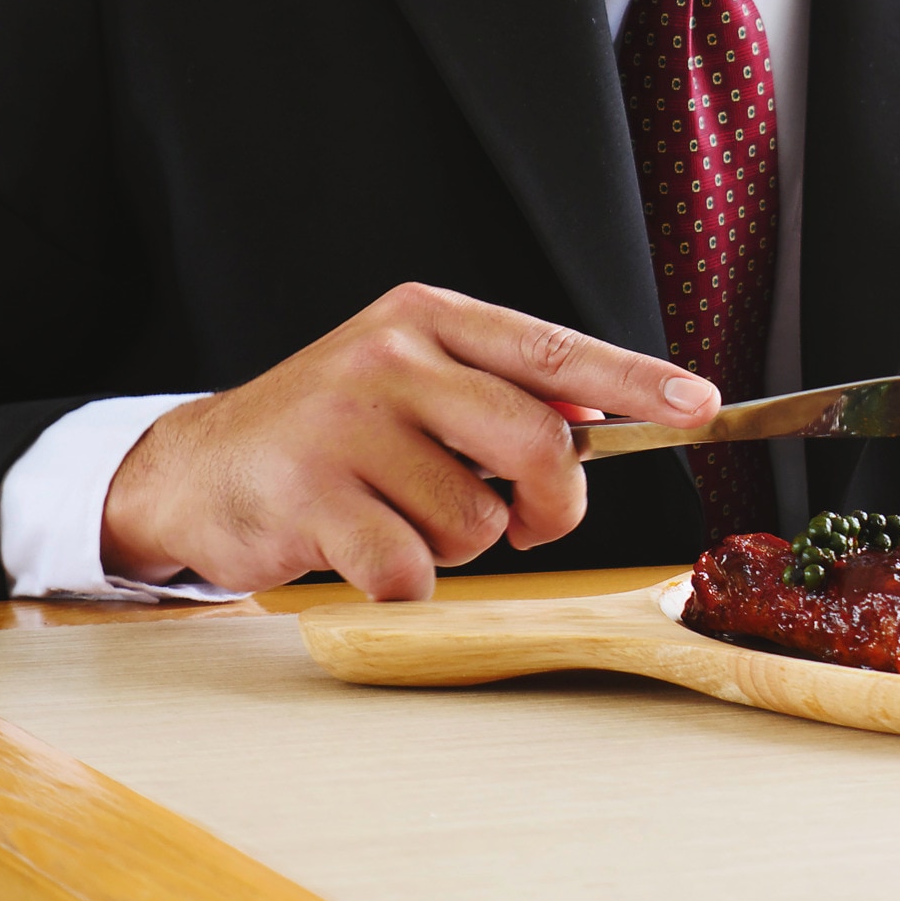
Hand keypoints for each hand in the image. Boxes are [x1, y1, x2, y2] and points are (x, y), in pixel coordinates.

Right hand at [100, 283, 720, 600]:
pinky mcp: (310, 496)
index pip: (552, 350)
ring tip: (397, 514)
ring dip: (454, 543)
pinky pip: (410, 571)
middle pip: (535, 442)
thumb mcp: (411, 379)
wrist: (199, 467)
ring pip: (475, 520)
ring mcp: (346, 425)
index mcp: (428, 318)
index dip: (634, 382)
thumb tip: (598, 419)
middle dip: (548, 503)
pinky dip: (400, 582)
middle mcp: (391, 357)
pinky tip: (358, 548)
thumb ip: (497, 390)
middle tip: (523, 519)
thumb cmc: (330, 430)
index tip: (700, 405)